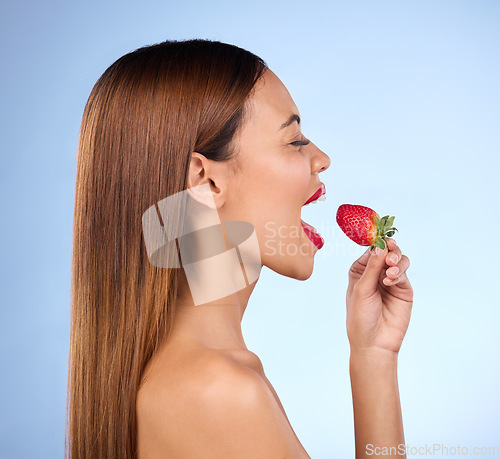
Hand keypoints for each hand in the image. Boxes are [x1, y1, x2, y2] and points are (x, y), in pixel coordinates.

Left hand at [346, 238, 412, 354]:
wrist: (374, 342)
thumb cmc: (360, 317)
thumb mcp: (361, 289)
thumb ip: (371, 268)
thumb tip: (380, 246)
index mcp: (360, 270)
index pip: (371, 250)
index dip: (378, 242)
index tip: (382, 238)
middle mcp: (375, 273)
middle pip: (388, 251)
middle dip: (390, 249)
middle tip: (389, 254)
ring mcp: (391, 280)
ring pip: (399, 260)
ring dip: (396, 261)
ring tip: (390, 271)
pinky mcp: (403, 289)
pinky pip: (404, 274)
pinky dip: (399, 273)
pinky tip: (390, 281)